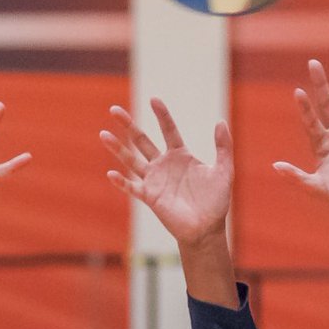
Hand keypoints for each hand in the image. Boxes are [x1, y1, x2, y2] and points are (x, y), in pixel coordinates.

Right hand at [102, 100, 233, 247]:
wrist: (207, 228)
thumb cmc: (216, 202)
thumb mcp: (224, 171)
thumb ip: (224, 147)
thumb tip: (220, 121)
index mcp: (180, 156)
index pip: (168, 130)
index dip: (162, 115)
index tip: (154, 100)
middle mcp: (164, 165)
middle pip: (142, 140)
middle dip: (128, 125)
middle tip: (114, 110)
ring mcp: (154, 180)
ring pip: (131, 160)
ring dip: (117, 148)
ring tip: (103, 134)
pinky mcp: (150, 197)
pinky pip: (132, 187)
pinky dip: (121, 181)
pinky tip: (111, 173)